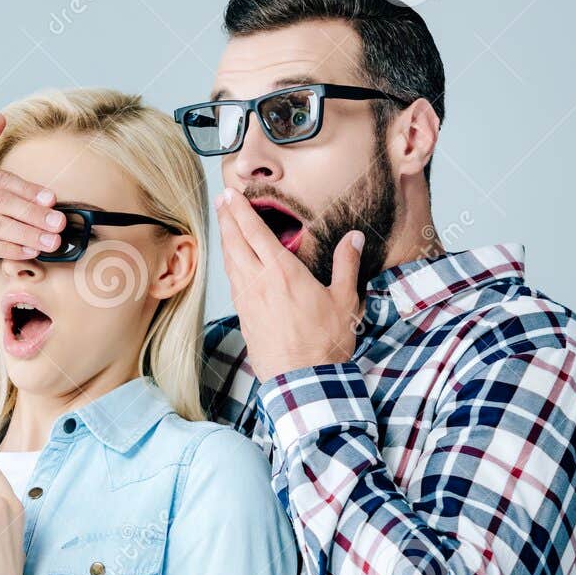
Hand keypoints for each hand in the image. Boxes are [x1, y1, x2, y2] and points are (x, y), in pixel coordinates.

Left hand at [217, 187, 363, 380]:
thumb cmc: (325, 342)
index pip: (254, 232)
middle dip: (227, 219)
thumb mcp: (344, 300)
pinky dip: (230, 264)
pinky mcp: (244, 317)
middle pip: (235, 243)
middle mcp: (258, 283)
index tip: (230, 195)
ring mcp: (248, 301)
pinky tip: (232, 262)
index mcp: (282, 273)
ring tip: (224, 225)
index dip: (240, 211)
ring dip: (226, 240)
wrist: (302, 380)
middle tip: (221, 200)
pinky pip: (233, 283)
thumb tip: (354, 238)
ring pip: (230, 262)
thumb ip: (346, 264)